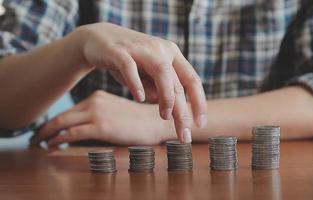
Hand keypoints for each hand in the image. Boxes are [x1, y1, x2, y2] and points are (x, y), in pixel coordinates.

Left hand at [30, 91, 169, 145]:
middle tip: (35, 136)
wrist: (156, 120)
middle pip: (62, 115)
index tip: (46, 129)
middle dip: (45, 127)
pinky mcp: (101, 126)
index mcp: (98, 97)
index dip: (55, 121)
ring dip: (48, 134)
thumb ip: (103, 114)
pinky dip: (59, 139)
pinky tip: (52, 145)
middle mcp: (94, 102)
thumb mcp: (119, 111)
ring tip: (39, 142)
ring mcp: (97, 113)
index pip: (71, 110)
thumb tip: (88, 127)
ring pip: (63, 123)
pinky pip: (73, 132)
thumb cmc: (140, 119)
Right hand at [74, 23, 206, 141]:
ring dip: (166, 96)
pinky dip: (136, 83)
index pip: (192, 80)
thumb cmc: (126, 62)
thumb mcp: (145, 78)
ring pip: (162, 72)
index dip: (199, 102)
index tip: (200, 124)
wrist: (97, 39)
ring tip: (166, 117)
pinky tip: (139, 98)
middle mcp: (161, 49)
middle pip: (178, 82)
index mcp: (172, 54)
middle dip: (182, 111)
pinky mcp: (120, 50)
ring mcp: (141, 48)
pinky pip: (130, 67)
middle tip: (184, 135)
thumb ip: (157, 91)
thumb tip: (168, 111)